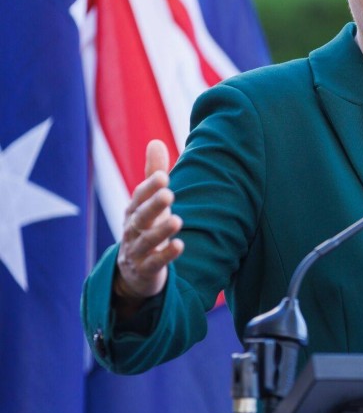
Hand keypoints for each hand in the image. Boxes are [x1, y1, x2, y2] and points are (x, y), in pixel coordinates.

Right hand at [113, 140, 183, 309]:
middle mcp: (132, 230)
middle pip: (140, 217)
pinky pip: (155, 263)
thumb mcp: (149, 202)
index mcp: (134, 211)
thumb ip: (153, 174)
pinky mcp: (145, 269)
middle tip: (169, 194)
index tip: (164, 176)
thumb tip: (156, 141)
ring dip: (160, 231)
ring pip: (147, 241)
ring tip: (177, 220)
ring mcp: (137, 251)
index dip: (149, 187)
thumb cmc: (146, 227)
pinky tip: (180, 246)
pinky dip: (166, 255)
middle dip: (153, 205)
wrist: (134, 270)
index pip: (139, 197)